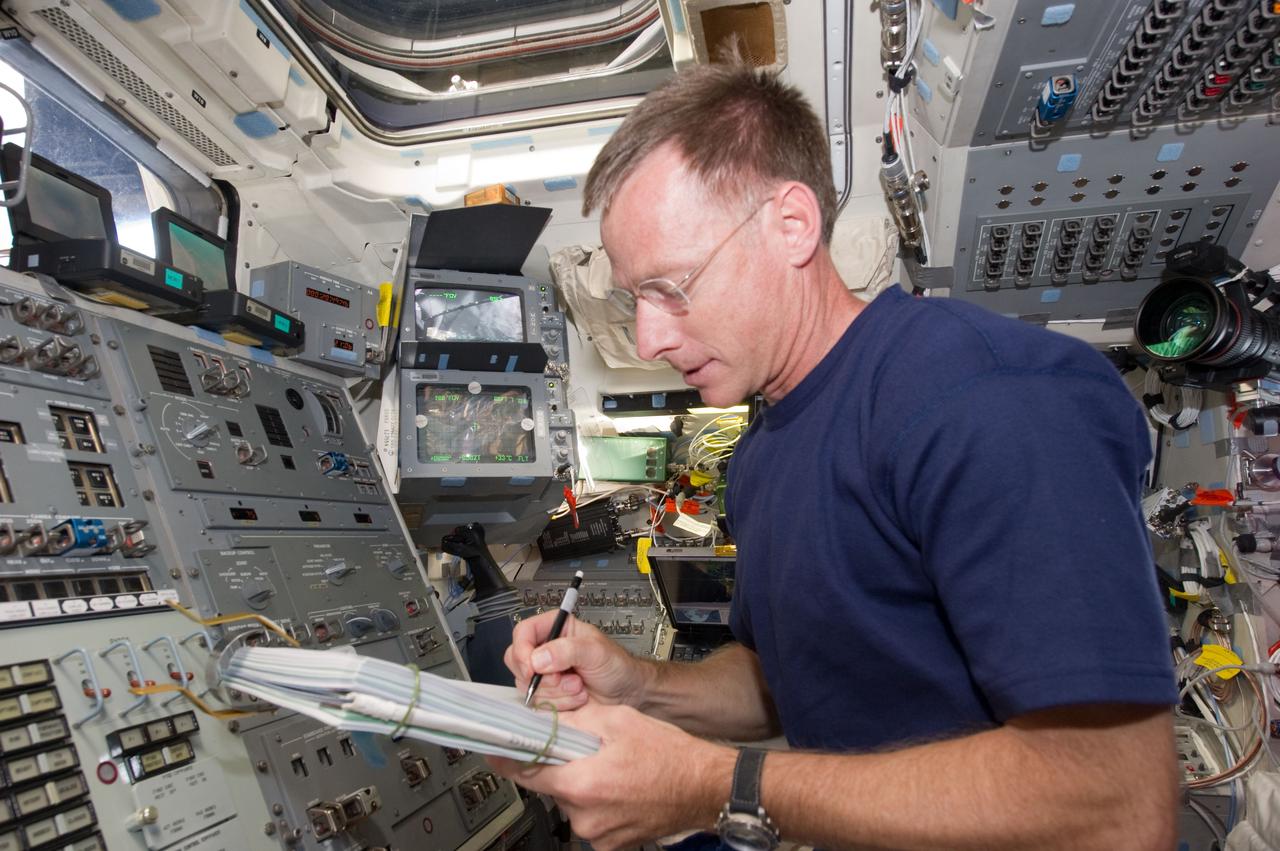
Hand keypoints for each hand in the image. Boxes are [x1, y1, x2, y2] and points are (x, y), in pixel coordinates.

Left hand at [488, 702, 734, 850]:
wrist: (703, 787)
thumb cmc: (669, 755)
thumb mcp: (618, 721)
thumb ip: (574, 721)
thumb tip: (542, 717)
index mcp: (581, 783)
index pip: (525, 772)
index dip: (507, 757)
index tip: (493, 748)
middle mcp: (584, 815)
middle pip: (550, 786)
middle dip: (561, 765)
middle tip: (585, 750)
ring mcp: (597, 834)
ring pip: (571, 802)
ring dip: (582, 784)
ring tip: (612, 769)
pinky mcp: (609, 845)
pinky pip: (589, 819)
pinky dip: (597, 803)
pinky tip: (619, 788)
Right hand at [506, 609, 648, 709]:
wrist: (628, 693)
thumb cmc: (617, 666)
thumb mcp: (596, 651)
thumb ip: (568, 650)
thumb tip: (539, 658)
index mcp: (555, 629)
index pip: (523, 633)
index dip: (522, 651)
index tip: (533, 669)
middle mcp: (545, 650)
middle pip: (519, 662)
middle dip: (544, 678)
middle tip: (569, 679)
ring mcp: (544, 675)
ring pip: (528, 687)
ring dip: (556, 693)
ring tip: (579, 687)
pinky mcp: (547, 696)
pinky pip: (537, 704)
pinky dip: (558, 705)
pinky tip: (577, 699)